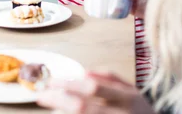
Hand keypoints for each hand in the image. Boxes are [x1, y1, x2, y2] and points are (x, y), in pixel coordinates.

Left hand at [37, 71, 154, 113]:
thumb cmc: (141, 113)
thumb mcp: (133, 92)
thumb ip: (111, 79)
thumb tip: (85, 72)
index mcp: (128, 98)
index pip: (94, 88)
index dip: (70, 84)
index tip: (51, 81)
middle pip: (83, 108)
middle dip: (58, 100)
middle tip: (40, 95)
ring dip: (62, 113)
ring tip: (50, 105)